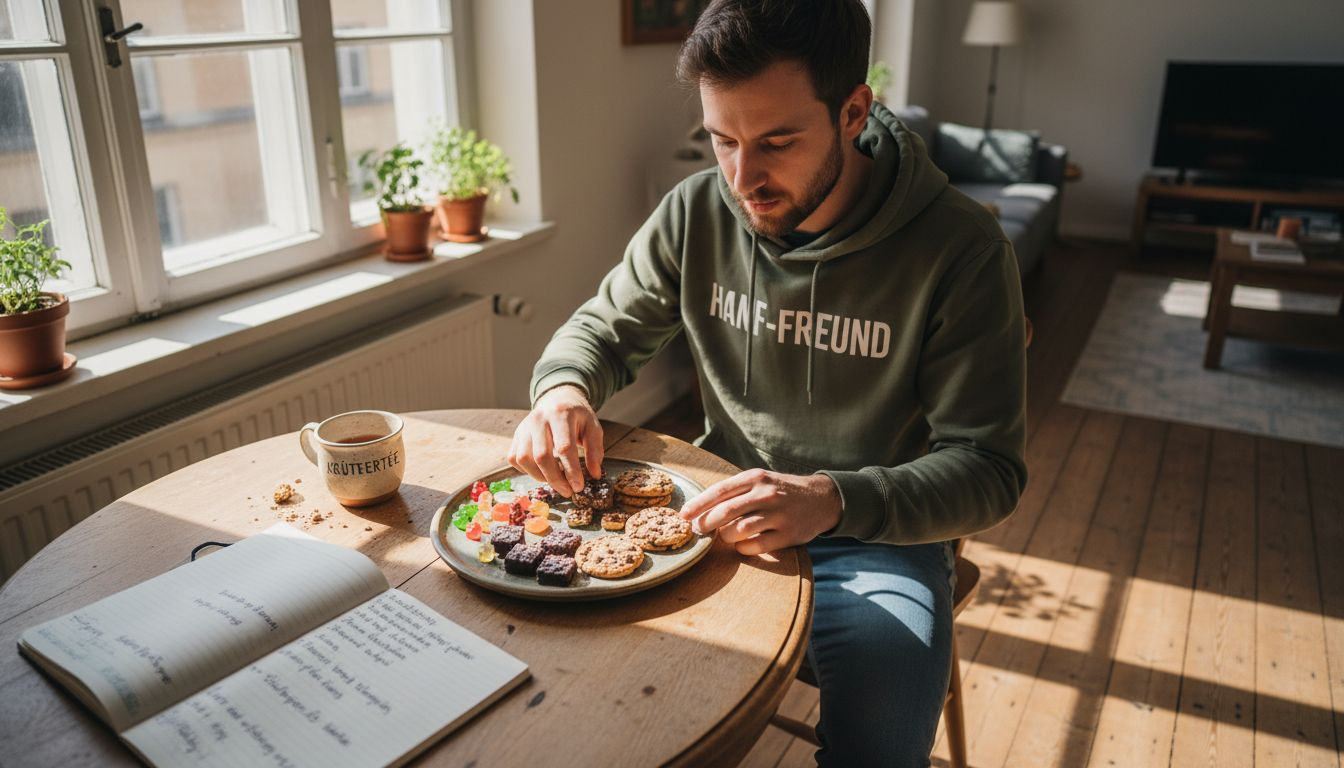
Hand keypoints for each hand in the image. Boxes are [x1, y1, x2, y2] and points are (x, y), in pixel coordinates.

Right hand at [507, 385, 603, 497]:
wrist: (557, 399)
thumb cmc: (577, 416)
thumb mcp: (593, 428)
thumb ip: (595, 450)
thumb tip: (594, 475)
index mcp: (561, 414)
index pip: (564, 447)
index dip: (571, 471)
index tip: (579, 487)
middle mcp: (538, 419)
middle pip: (541, 456)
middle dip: (555, 479)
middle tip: (568, 491)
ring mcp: (523, 427)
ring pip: (525, 459)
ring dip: (540, 477)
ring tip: (556, 480)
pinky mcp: (516, 435)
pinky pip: (515, 459)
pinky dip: (527, 471)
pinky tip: (542, 471)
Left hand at [679, 469, 841, 555]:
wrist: (821, 499)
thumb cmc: (781, 491)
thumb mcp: (760, 481)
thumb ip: (735, 491)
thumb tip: (700, 508)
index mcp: (755, 478)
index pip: (719, 491)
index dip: (698, 505)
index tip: (683, 515)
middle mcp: (766, 494)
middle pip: (726, 512)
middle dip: (706, 524)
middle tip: (698, 531)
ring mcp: (778, 515)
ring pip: (739, 530)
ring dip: (726, 537)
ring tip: (726, 536)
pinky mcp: (787, 535)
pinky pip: (755, 546)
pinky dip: (743, 548)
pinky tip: (742, 545)